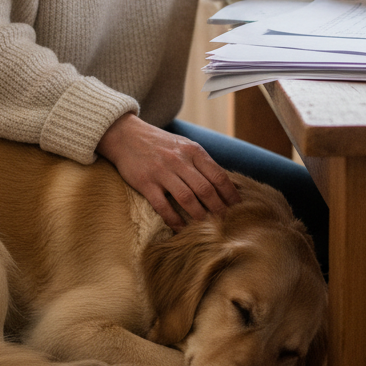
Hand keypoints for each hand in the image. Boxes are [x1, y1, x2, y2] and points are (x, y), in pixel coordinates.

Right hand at [96, 113, 240, 230]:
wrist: (127, 135)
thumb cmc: (160, 144)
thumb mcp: (184, 145)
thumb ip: (201, 163)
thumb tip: (224, 185)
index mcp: (193, 150)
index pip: (218, 175)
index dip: (230, 194)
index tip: (238, 209)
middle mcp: (179, 160)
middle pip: (206, 189)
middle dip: (219, 209)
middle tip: (226, 224)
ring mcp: (162, 171)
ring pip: (187, 198)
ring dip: (199, 217)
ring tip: (207, 229)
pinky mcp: (145, 182)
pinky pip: (163, 206)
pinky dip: (174, 220)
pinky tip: (180, 229)